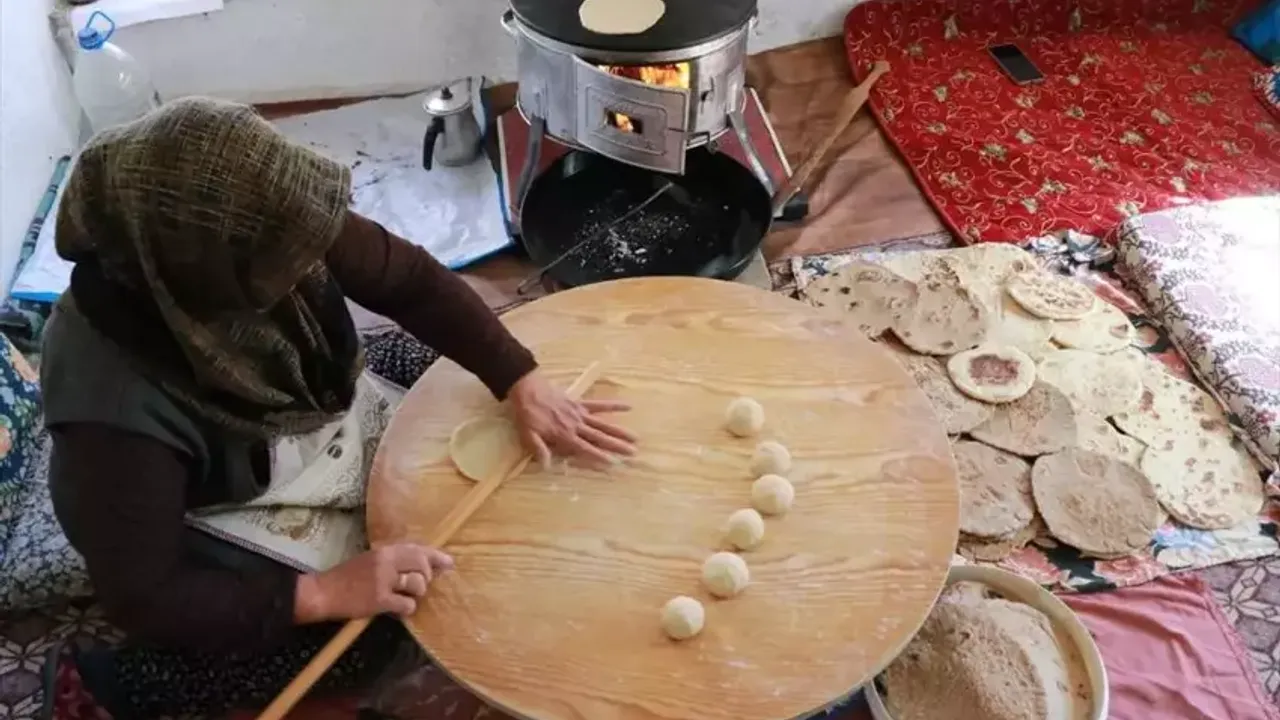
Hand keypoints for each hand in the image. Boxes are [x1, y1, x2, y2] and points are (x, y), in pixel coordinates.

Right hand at [295, 543, 453, 622]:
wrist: (324, 592)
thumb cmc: (346, 577)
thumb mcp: (370, 560)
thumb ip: (393, 561)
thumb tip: (421, 565)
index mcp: (384, 551)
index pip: (416, 549)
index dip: (435, 555)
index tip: (449, 562)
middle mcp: (386, 562)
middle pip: (422, 564)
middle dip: (428, 576)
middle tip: (422, 585)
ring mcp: (383, 580)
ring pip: (417, 584)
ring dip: (417, 593)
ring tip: (405, 597)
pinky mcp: (380, 600)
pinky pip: (407, 604)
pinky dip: (407, 609)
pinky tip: (399, 610)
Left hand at [507, 369, 636, 466]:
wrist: (527, 389)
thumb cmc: (527, 414)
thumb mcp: (528, 435)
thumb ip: (539, 449)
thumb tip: (547, 466)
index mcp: (564, 435)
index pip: (585, 448)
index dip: (599, 456)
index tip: (613, 462)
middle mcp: (576, 425)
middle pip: (600, 437)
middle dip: (617, 446)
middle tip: (633, 452)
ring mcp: (580, 413)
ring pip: (603, 424)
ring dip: (619, 431)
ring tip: (635, 438)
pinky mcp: (580, 403)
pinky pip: (599, 404)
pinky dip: (613, 406)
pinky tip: (628, 406)